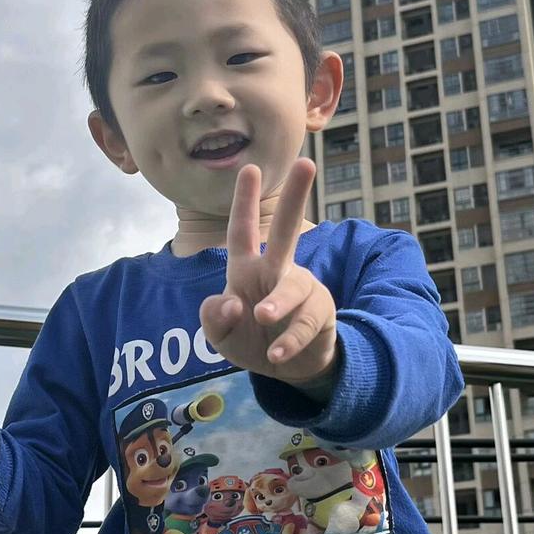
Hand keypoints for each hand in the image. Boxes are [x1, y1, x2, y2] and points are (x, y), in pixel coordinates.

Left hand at [199, 158, 337, 393]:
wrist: (286, 370)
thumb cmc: (249, 341)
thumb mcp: (220, 335)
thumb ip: (213, 319)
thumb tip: (232, 303)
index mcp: (247, 269)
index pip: (242, 230)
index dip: (244, 201)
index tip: (250, 168)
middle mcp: (276, 271)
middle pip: (287, 230)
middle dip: (295, 197)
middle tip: (307, 163)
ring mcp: (302, 289)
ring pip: (293, 286)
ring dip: (278, 301)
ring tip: (263, 316)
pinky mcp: (320, 313)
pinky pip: (305, 322)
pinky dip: (288, 340)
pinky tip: (275, 355)